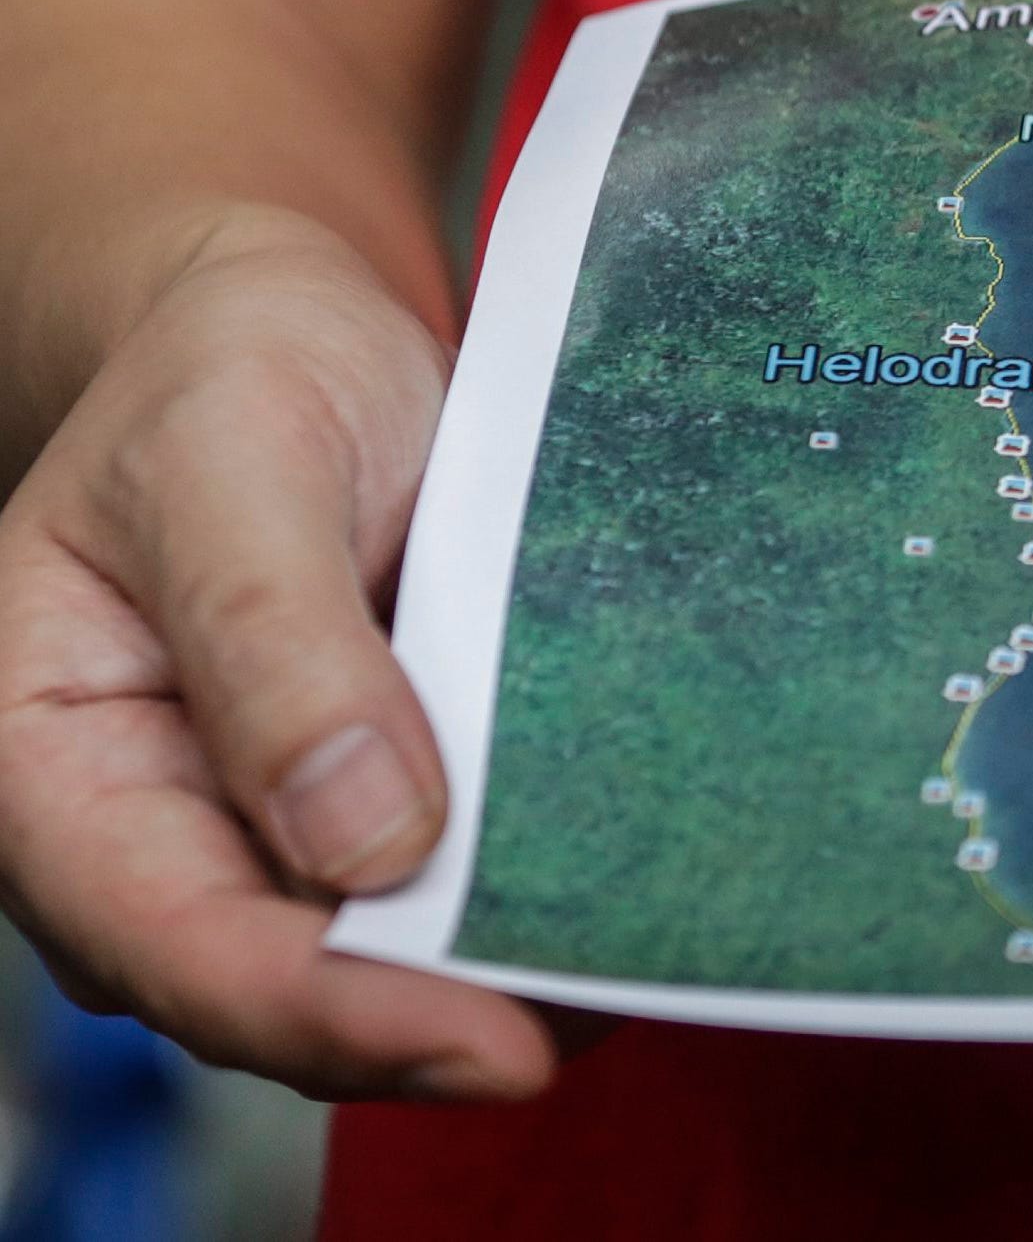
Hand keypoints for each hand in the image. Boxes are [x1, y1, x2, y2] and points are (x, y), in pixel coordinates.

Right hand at [0, 206, 554, 1097]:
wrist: (286, 321)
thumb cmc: (229, 365)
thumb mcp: (231, 457)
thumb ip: (276, 638)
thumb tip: (366, 838)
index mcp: (45, 766)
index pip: (183, 947)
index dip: (340, 1012)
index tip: (495, 1038)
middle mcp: (138, 831)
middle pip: (284, 986)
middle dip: (443, 1016)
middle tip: (612, 999)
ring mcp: (252, 827)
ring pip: (374, 958)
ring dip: (502, 967)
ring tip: (646, 951)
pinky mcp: (358, 799)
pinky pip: (437, 881)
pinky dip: (524, 890)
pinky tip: (624, 881)